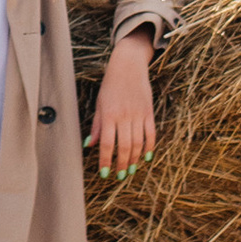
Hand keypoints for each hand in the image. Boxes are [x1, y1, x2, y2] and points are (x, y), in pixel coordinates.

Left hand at [91, 32, 156, 179]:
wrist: (129, 65)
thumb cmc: (110, 85)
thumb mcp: (100, 103)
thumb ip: (96, 125)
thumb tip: (89, 145)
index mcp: (109, 114)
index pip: (106, 143)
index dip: (105, 160)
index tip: (104, 173)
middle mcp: (124, 116)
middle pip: (124, 147)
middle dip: (122, 164)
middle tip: (120, 176)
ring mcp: (138, 114)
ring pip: (138, 143)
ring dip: (135, 159)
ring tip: (131, 169)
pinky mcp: (149, 112)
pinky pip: (151, 134)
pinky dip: (149, 147)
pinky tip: (146, 157)